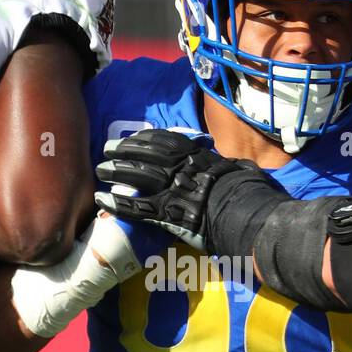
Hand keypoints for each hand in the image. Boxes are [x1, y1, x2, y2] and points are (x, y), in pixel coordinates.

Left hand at [93, 130, 250, 249]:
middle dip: (124, 150)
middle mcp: (180, 168)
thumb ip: (233, 167)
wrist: (247, 214)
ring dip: (116, 171)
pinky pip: (136, 206)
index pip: (166, 141)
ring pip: (137, 176)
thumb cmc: (251, 193)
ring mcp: (171, 189)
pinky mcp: (166, 212)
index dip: (146, 138)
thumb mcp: (243, 171)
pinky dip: (118, 203)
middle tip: (107, 149)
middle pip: (146, 154)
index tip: (133, 137)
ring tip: (100, 170)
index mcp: (197, 156)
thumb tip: (242, 168)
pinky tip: (103, 200)